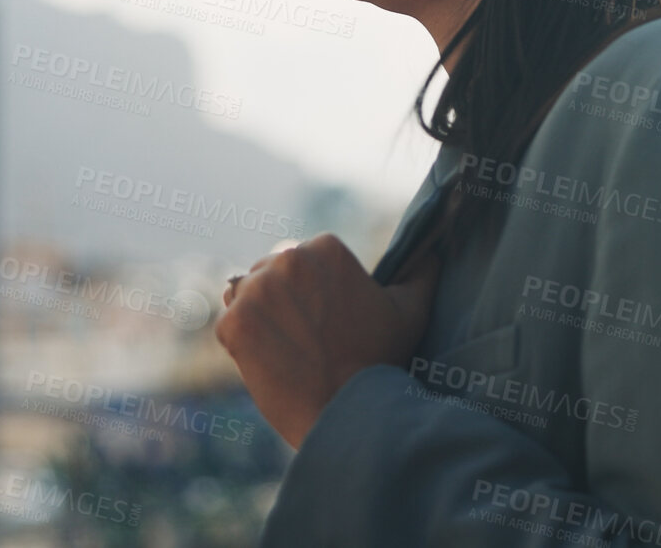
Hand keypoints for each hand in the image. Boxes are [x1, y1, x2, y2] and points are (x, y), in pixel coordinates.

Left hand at [214, 233, 441, 448]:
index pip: (302, 260)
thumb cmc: (380, 360)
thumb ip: (421, 274)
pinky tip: (272, 363)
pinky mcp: (233, 322)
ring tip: (288, 350)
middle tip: (307, 339)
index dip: (312, 293)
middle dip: (282, 301)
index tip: (326, 322)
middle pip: (269, 273)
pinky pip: (228, 325)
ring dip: (259, 317)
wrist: (348, 413)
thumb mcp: (410, 310)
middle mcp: (287, 259)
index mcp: (325, 248)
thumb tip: (432, 253)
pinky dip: (243, 344)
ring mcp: (256, 290)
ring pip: (245, 295)